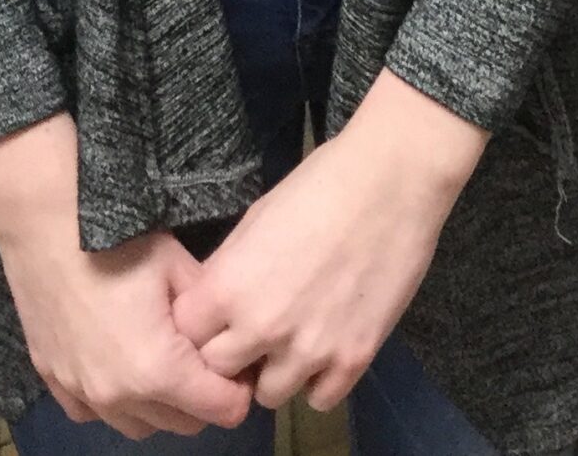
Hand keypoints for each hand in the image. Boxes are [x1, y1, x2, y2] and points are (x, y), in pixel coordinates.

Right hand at [0, 112, 255, 437]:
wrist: (46, 226)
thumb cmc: (118, 242)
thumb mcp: (179, 267)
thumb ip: (210, 312)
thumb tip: (230, 333)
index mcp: (159, 370)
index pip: (221, 409)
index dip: (238, 389)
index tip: (238, 362)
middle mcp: (119, 395)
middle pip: (181, 424)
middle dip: (203, 399)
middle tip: (205, 359)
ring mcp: (82, 391)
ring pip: (137, 425)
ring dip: (159, 406)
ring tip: (164, 362)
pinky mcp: (53, 380)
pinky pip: (93, 412)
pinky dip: (113, 400)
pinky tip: (119, 365)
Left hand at [170, 69, 488, 414]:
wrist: (392, 179)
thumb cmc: (320, 184)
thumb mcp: (255, 219)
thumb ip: (228, 269)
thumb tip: (214, 304)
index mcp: (228, 287)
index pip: (186, 335)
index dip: (201, 325)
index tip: (217, 316)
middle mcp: (262, 328)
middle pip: (221, 374)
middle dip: (233, 353)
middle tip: (255, 330)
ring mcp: (309, 350)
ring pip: (269, 396)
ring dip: (275, 370)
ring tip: (295, 336)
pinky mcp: (353, 360)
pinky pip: (319, 399)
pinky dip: (319, 379)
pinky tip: (327, 345)